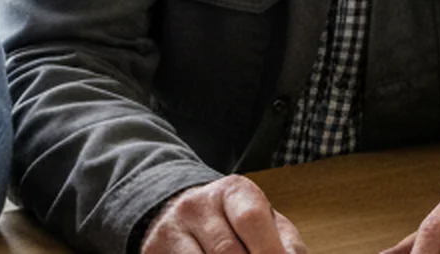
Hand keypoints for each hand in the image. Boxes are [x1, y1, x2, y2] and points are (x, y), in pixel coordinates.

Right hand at [142, 174, 308, 253]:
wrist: (179, 214)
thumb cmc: (234, 224)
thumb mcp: (266, 224)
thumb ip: (286, 245)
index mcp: (233, 192)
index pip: (251, 219)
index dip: (268, 251)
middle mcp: (197, 205)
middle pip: (226, 251)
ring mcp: (171, 229)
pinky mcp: (153, 251)